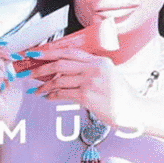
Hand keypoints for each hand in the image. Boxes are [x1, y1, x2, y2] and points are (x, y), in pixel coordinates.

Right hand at [0, 42, 23, 128]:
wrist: (4, 118)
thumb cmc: (9, 103)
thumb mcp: (15, 79)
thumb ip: (13, 66)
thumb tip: (18, 53)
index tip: (11, 47)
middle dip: (1, 51)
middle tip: (13, 58)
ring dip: (1, 64)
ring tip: (7, 76)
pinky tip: (2, 81)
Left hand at [26, 48, 142, 128]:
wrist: (134, 111)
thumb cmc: (121, 96)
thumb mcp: (108, 75)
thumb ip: (89, 70)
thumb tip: (64, 71)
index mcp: (99, 61)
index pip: (70, 52)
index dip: (50, 52)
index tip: (36, 53)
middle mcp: (95, 68)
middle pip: (60, 64)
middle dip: (41, 68)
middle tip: (29, 72)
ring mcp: (91, 81)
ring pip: (59, 80)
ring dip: (44, 86)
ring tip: (36, 90)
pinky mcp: (88, 96)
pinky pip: (63, 94)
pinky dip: (52, 96)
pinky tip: (47, 97)